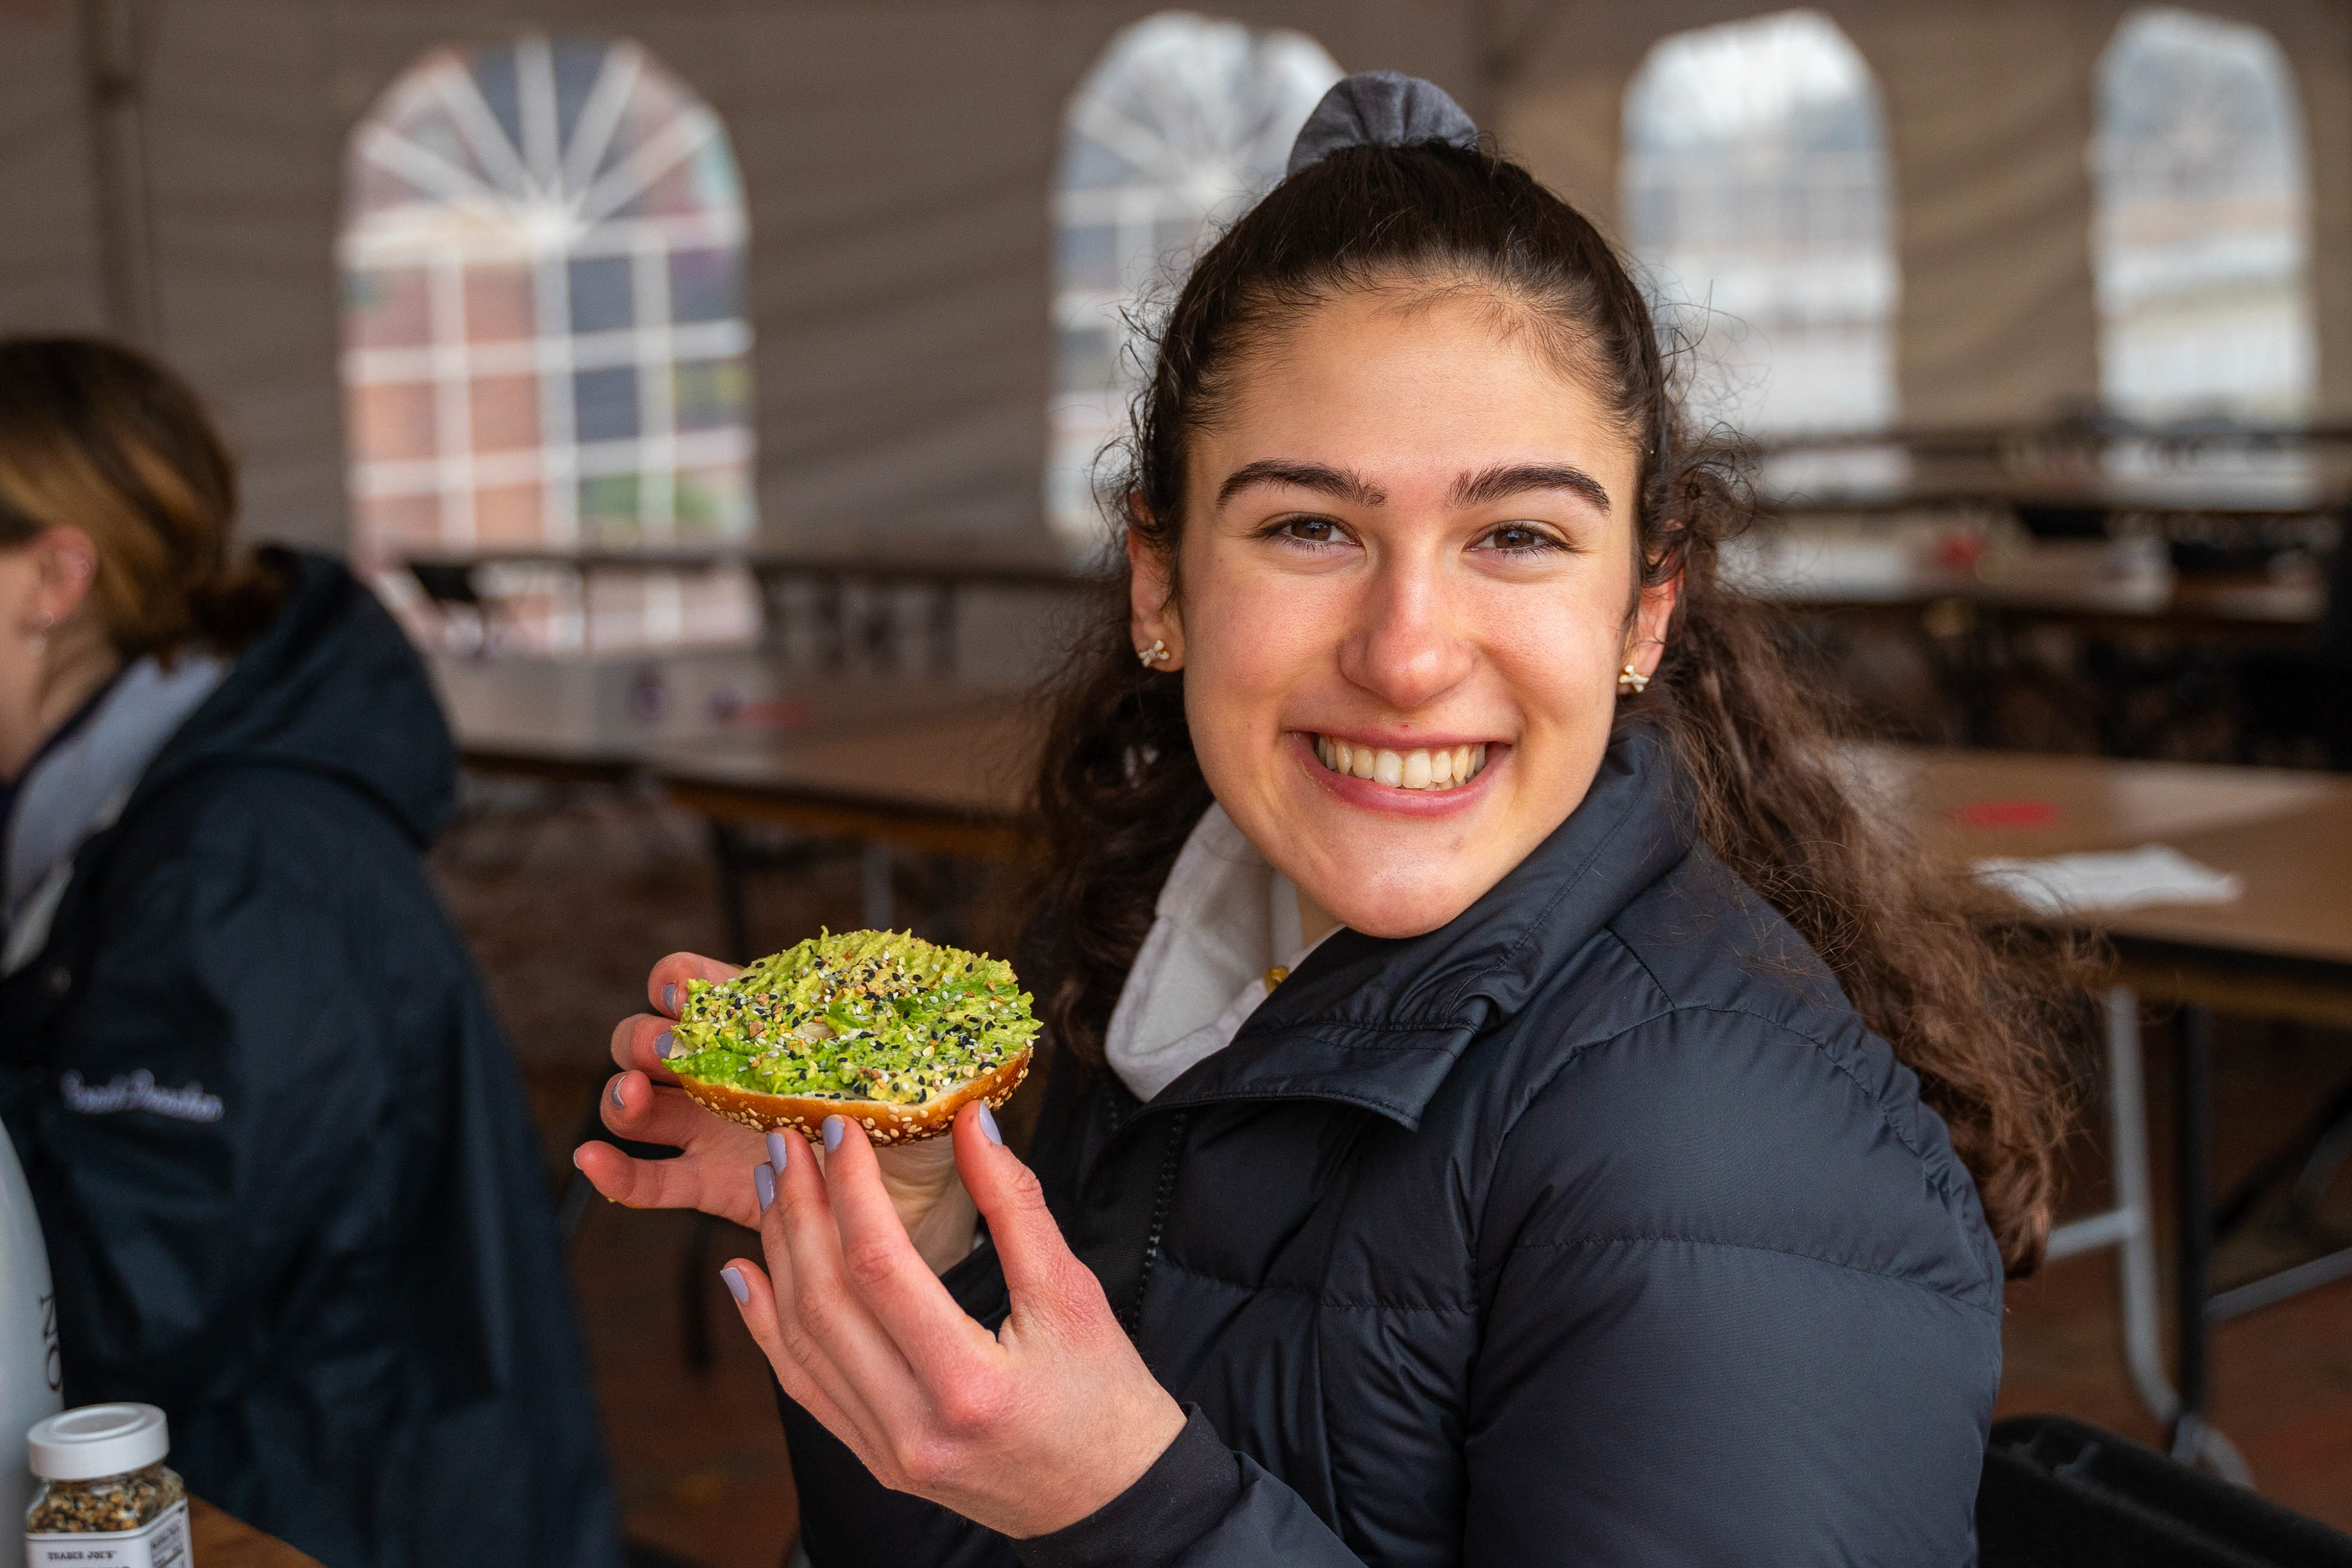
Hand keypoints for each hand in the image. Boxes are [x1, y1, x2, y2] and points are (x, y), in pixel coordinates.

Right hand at [577, 953, 979, 1270]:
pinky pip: (649, 1179)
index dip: (679, 983)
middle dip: (646, 1038)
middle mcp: (729, 1071)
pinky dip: (614, 1172)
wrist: (923, 1200)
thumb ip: (892, 1035)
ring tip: (634, 1098)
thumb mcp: (907, 1065)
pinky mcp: (709, 1185)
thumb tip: (914, 994)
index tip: (687, 995)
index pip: (699, 985)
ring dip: (623, 1094)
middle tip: (671, 1052)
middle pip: (653, 1038)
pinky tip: (593, 1160)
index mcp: (766, 1026)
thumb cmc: (918, 1119)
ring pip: (641, 1102)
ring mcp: (712, 1128)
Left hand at [722, 1105, 1186, 1538]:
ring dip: (779, 1256)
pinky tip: (747, 1276)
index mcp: (968, 1385)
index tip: (841, 1131)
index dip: (852, 1191)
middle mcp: (913, 1429)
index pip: (881, 1268)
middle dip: (800, 1211)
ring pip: (804, 1342)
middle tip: (785, 1145)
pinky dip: (767, 1328)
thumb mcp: (1075, 1294)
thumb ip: (1017, 1206)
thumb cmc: (1105, 1398)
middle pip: (827, 1302)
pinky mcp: (875, 1459)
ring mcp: (885, 1452)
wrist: (1111, 1498)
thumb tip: (973, 1124)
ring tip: (771, 1189)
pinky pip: (804, 1387)